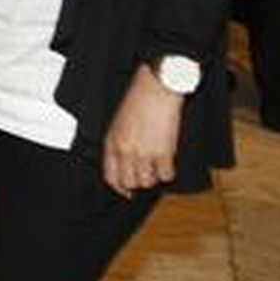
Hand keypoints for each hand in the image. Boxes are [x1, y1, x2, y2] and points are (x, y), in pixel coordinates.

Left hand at [102, 65, 183, 197]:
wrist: (156, 88)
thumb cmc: (139, 100)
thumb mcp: (118, 122)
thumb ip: (119, 143)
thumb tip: (126, 164)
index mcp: (112, 142)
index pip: (110, 176)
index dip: (119, 187)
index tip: (126, 192)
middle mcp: (125, 151)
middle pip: (130, 183)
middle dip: (138, 181)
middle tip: (147, 171)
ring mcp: (143, 153)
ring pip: (148, 182)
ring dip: (154, 176)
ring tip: (158, 162)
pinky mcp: (163, 152)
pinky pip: (167, 175)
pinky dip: (169, 171)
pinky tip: (168, 160)